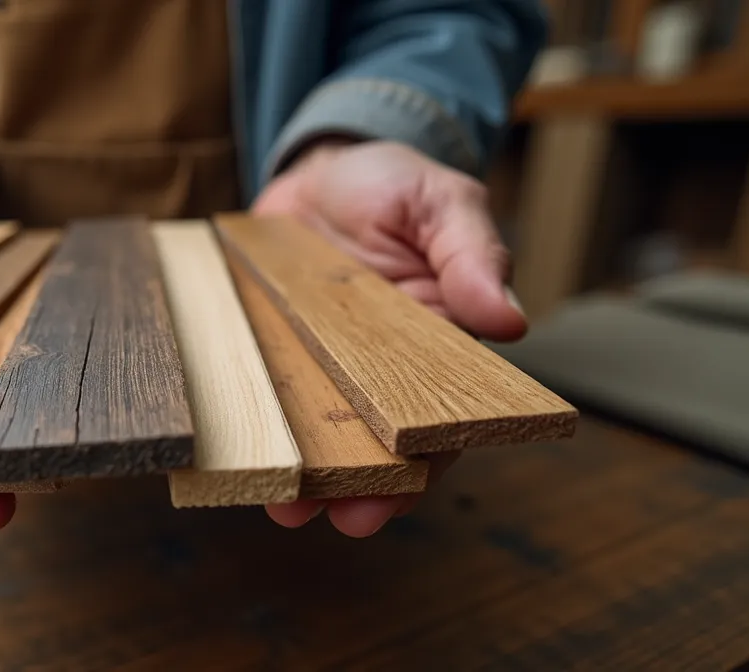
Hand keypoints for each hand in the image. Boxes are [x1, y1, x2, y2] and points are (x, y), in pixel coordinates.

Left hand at [252, 139, 525, 537]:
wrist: (316, 168)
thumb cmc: (391, 184)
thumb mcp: (441, 201)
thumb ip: (472, 253)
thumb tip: (509, 320)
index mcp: (436, 342)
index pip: (443, 412)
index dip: (430, 455)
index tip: (410, 486)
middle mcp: (378, 367)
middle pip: (379, 441)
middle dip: (366, 486)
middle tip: (350, 517)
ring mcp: (319, 363)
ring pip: (317, 432)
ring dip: (305, 474)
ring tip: (286, 506)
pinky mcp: (271, 351)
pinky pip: (264, 395)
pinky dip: (254, 425)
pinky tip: (239, 454)